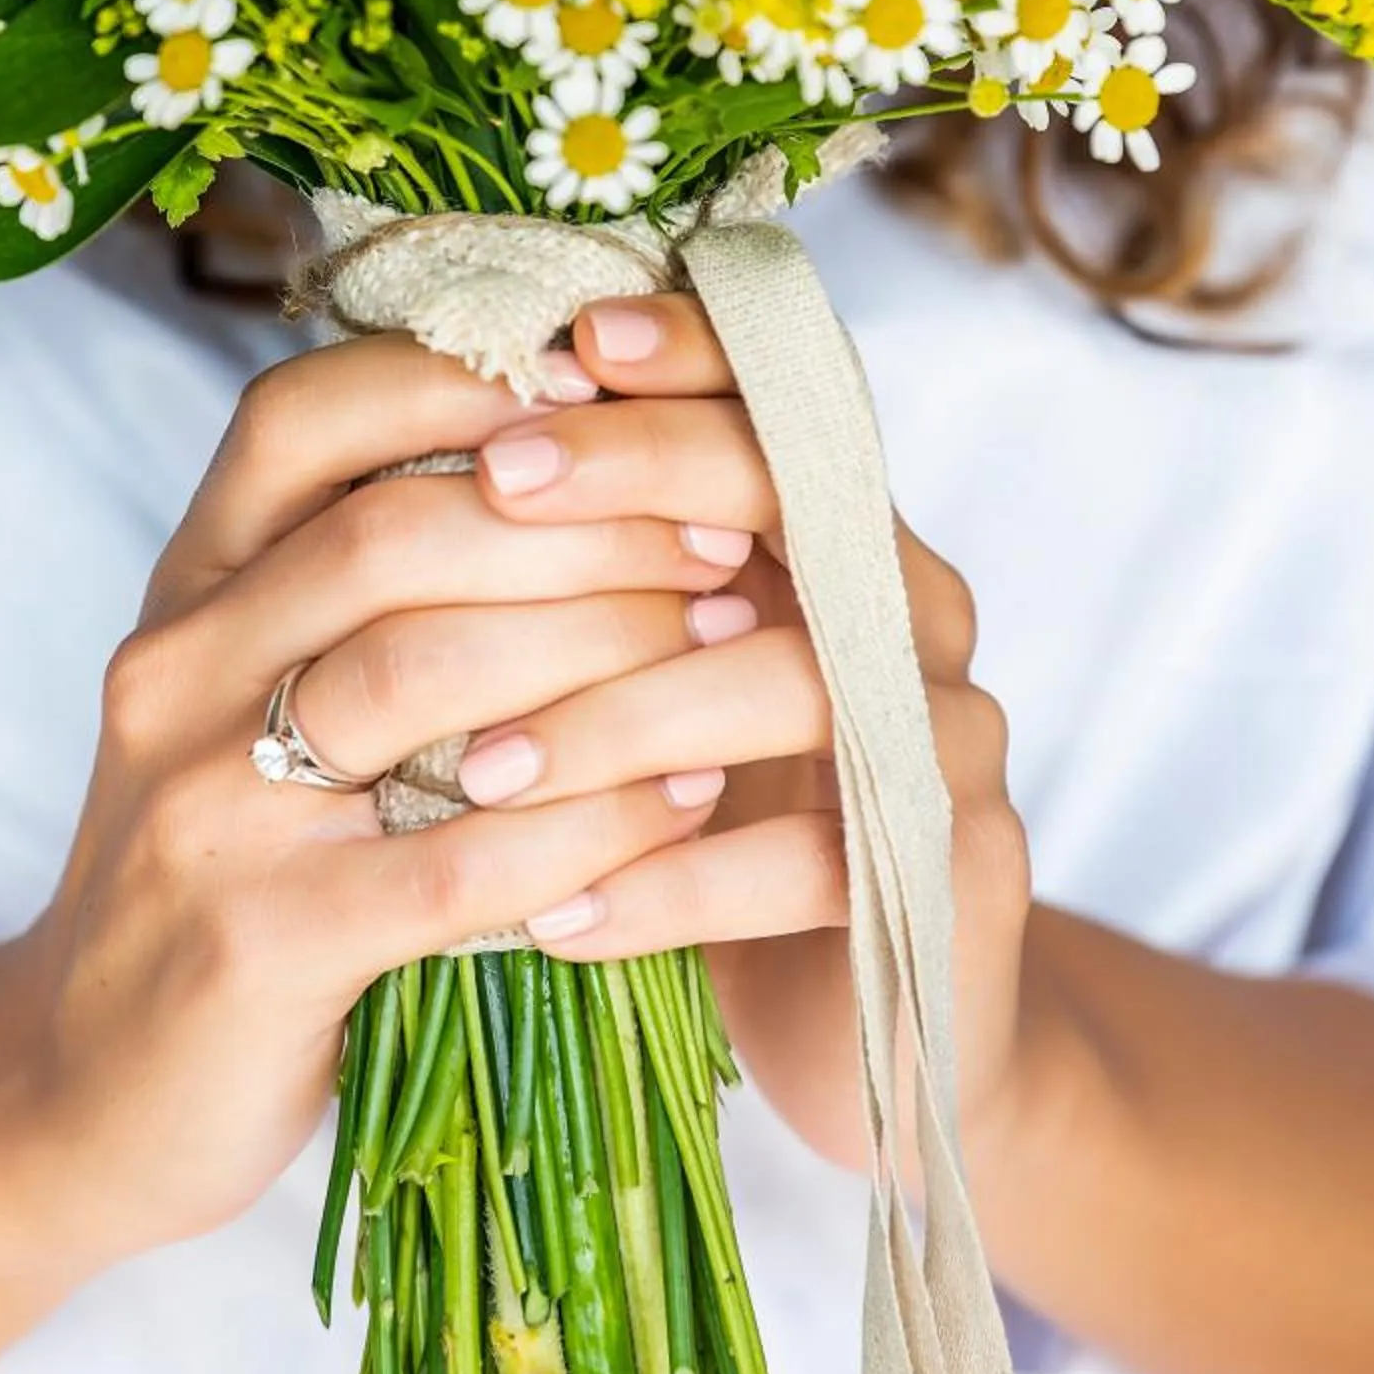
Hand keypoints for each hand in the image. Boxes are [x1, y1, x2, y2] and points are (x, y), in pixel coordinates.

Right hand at [0, 332, 744, 1273]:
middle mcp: (176, 672)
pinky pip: (460, 862)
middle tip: (719, 533)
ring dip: (605, 649)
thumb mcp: (250, 691)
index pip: (299, 418)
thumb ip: (356, 580)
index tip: (607, 384)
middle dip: (578, 522)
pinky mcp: (258, 946)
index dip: (454, 378)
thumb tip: (558, 434)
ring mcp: (204, 810)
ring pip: (423, 676)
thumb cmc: (222, 865)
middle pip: (386, 535)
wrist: (80, 1094)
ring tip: (729, 645)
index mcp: (187, 589)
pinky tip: (689, 803)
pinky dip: (594, 821)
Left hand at [456, 292, 1034, 1183]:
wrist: (876, 1031)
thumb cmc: (717, 821)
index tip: (560, 342)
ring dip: (622, 715)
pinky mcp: (958, 881)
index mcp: (840, 536)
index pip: (779, 395)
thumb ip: (589, 566)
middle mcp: (911, 611)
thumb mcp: (651, 673)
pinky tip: (554, 914)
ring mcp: (951, 743)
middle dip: (635, 473)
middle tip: (493, 485)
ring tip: (483, 770)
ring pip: (798, 680)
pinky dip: (671, 884)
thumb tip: (415, 435)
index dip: (683, 355)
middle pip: (795, 491)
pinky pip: (815, 866)